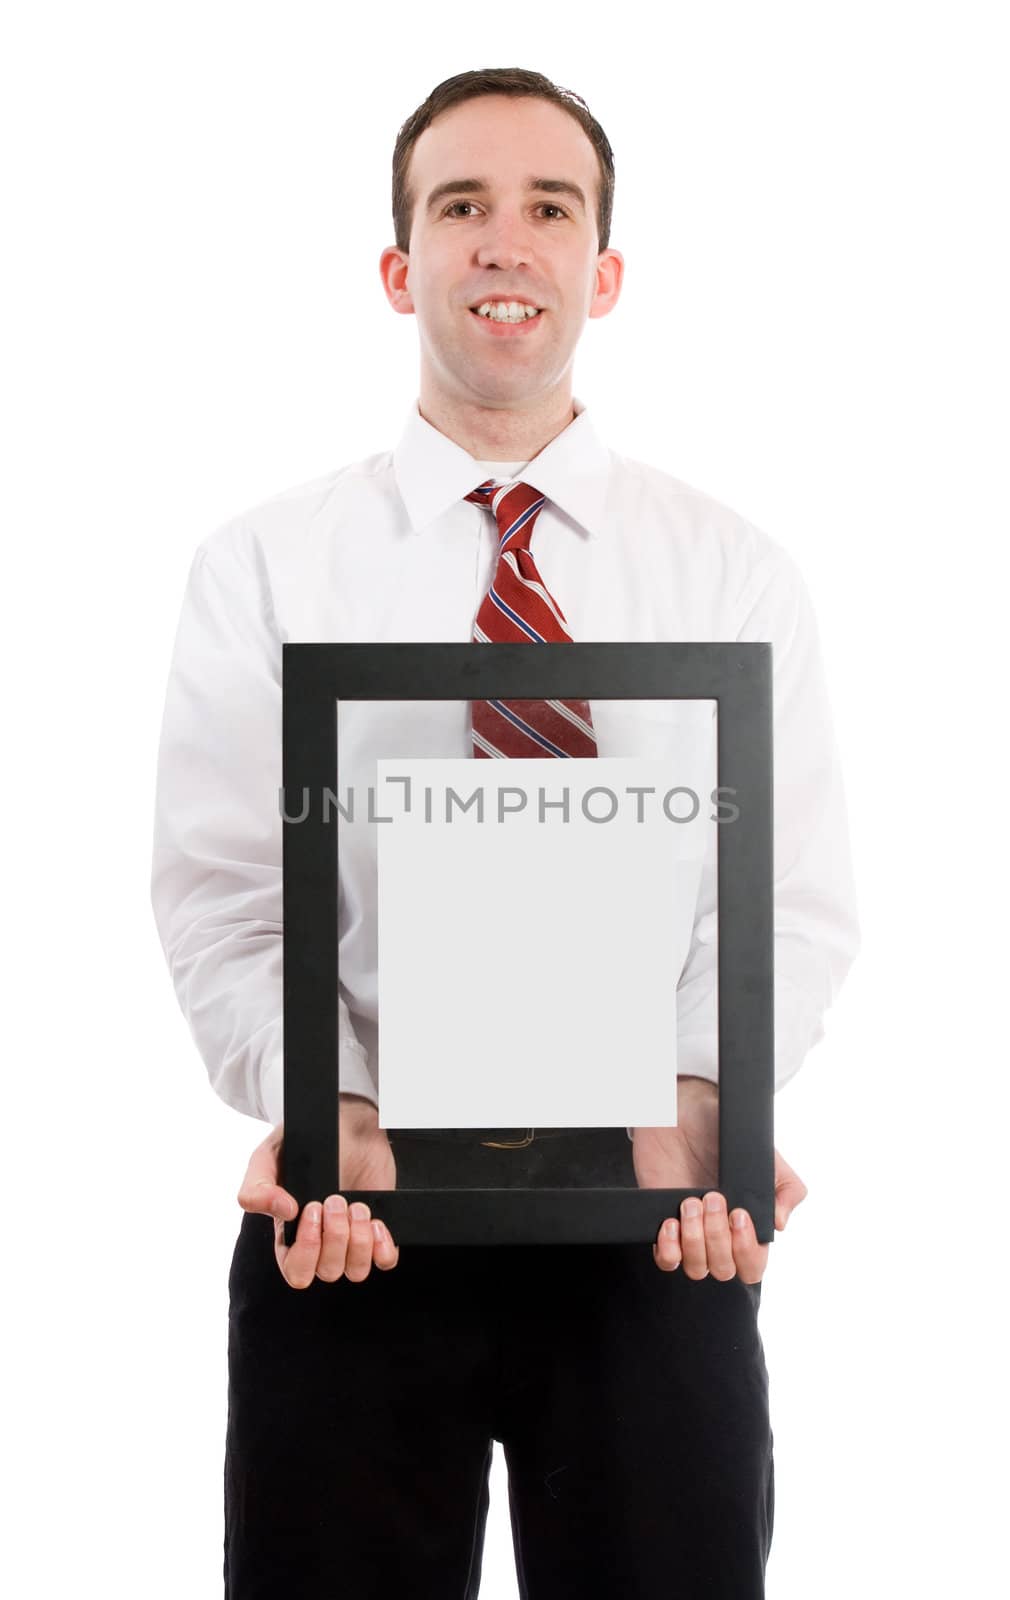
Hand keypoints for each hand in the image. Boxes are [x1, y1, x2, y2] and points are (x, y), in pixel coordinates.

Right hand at [236, 1094, 399, 1288]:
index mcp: (289, 1235)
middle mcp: (321, 1243)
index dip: (307, 1249)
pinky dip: (383, 1248)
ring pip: (356, 1270)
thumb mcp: (267, 1159)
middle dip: (335, 1237)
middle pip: (328, 1271)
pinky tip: (376, 1221)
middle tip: (336, 1199)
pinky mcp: (378, 1231)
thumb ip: (256, 1189)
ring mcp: (351, 1238)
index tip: (312, 1209)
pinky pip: (385, 1260)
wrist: (343, 1120)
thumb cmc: (301, 1143)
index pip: (296, 1271)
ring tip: (357, 1205)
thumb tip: (284, 1213)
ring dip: (359, 1239)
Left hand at [632, 1076, 807, 1282]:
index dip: (747, 1250)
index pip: (753, 1265)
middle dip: (717, 1237)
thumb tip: (779, 1223)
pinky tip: (670, 1223)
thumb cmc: (724, 1132)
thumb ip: (786, 1188)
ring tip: (690, 1202)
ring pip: (696, 1268)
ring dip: (694, 1241)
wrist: (683, 1111)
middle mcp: (720, 1235)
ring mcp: (692, 1233)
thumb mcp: (764, 1156)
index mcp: (747, 1225)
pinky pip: (666, 1261)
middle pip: (724, 1269)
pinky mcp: (664, 1226)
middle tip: (712, 1197)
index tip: (738, 1214)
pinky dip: (668, 1251)